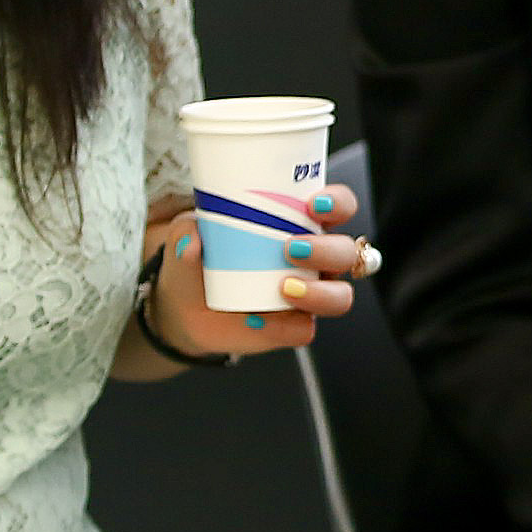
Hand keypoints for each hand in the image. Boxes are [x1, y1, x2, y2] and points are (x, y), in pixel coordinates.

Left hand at [144, 185, 374, 355]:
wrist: (184, 308)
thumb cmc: (199, 258)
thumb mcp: (186, 234)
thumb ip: (187, 230)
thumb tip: (193, 240)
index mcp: (301, 223)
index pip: (339, 206)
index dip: (339, 202)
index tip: (313, 204)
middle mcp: (315, 259)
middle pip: (347, 251)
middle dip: (328, 249)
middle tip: (292, 248)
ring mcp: (309, 295)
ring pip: (340, 296)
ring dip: (321, 292)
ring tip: (285, 287)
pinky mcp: (293, 327)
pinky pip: (304, 329)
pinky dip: (285, 325)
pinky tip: (258, 318)